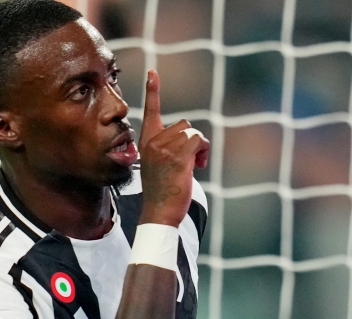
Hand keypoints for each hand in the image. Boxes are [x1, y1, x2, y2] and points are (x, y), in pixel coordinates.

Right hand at [138, 70, 209, 227]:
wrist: (159, 212)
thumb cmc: (163, 193)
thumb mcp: (160, 165)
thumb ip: (168, 148)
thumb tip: (191, 139)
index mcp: (147, 142)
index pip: (150, 111)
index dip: (152, 90)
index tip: (153, 72)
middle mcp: (153, 141)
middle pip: (184, 124)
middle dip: (193, 140)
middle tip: (193, 161)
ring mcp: (164, 147)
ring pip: (193, 132)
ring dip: (200, 147)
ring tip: (195, 165)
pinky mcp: (178, 155)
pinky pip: (199, 140)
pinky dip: (204, 151)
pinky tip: (199, 165)